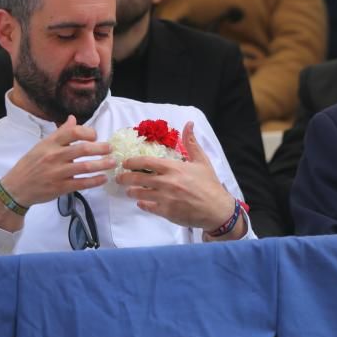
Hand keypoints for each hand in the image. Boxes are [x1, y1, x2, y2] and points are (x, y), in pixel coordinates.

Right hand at [0, 115, 112, 229]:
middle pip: (83, 149)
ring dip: (102, 164)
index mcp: (50, 143)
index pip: (72, 132)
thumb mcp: (42, 145)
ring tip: (112, 163)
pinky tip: (103, 178)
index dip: (88, 132)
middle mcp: (54, 156)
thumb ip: (60, 133)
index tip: (95, 136)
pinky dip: (95, 180)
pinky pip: (82, 183)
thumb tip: (73, 118)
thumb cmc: (31, 164)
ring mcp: (57, 173)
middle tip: (111, 149)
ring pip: (85, 166)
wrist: (15, 188)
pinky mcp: (60, 188)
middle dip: (101, 148)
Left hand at [117, 121, 242, 235]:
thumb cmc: (209, 183)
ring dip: (131, 191)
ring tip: (129, 190)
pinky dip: (142, 203)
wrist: (216, 208)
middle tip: (120, 178)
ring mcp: (165, 198)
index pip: (146, 162)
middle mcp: (166, 182)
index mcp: (173, 167)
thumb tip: (189, 124)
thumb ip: (191, 143)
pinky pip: (147, 206)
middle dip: (125, 177)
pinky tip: (141, 202)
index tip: (126, 163)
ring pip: (139, 193)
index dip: (132, 162)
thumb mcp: (202, 161)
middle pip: (137, 178)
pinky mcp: (166, 212)